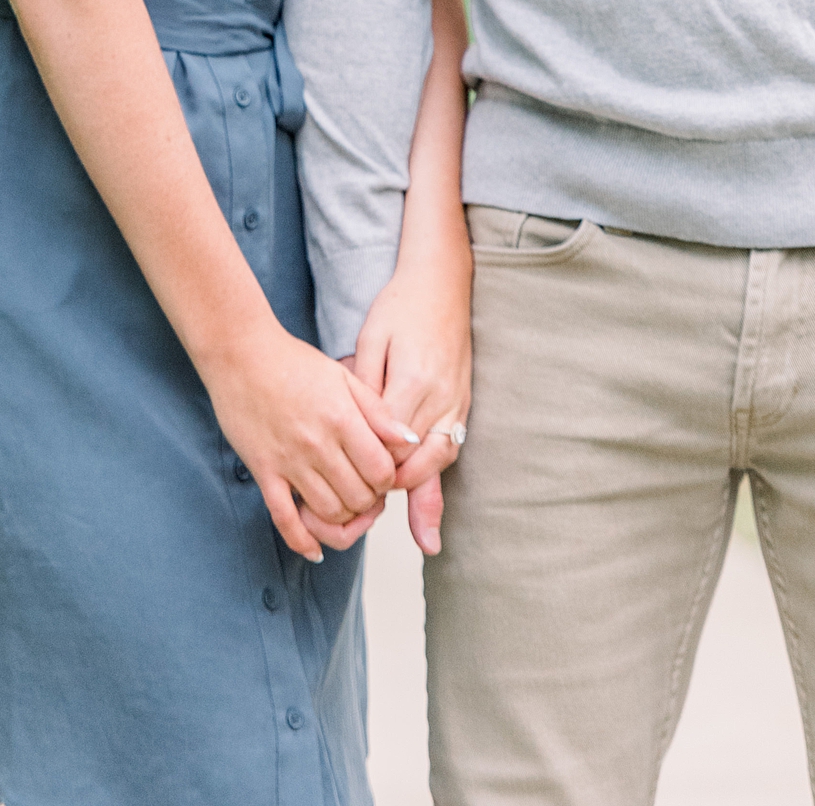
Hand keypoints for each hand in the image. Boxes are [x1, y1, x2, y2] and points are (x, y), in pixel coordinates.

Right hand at [204, 322, 415, 562]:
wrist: (241, 354)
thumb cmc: (294, 362)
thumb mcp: (343, 376)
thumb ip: (377, 410)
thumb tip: (410, 439)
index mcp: (342, 419)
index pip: (381, 471)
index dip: (389, 479)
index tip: (383, 471)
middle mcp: (318, 445)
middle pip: (358, 498)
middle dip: (370, 500)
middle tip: (366, 489)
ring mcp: (289, 462)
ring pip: (328, 514)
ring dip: (344, 518)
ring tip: (346, 505)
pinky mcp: (264, 472)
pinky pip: (285, 520)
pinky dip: (302, 541)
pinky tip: (315, 550)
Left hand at [351, 237, 472, 555]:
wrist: (442, 281)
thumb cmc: (401, 306)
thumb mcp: (372, 340)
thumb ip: (364, 386)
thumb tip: (352, 426)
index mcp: (413, 382)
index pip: (390, 444)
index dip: (370, 469)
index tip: (349, 484)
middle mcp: (440, 399)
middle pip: (418, 461)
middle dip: (394, 489)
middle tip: (371, 511)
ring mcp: (456, 402)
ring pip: (441, 461)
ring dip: (426, 492)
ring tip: (420, 533)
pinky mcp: (464, 402)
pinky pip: (453, 447)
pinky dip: (441, 474)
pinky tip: (434, 499)